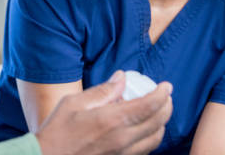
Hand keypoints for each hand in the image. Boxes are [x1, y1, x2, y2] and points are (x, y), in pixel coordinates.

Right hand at [35, 71, 172, 154]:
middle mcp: (123, 139)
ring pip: (155, 139)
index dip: (162, 93)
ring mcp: (123, 153)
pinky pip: (145, 150)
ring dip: (161, 123)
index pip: (149, 105)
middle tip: (165, 96)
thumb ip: (102, 90)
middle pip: (158, 122)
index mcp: (112, 119)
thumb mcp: (75, 103)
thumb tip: (121, 78)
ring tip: (158, 112)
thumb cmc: (57, 131)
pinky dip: (151, 138)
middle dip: (167, 106)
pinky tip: (144, 129)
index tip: (166, 85)